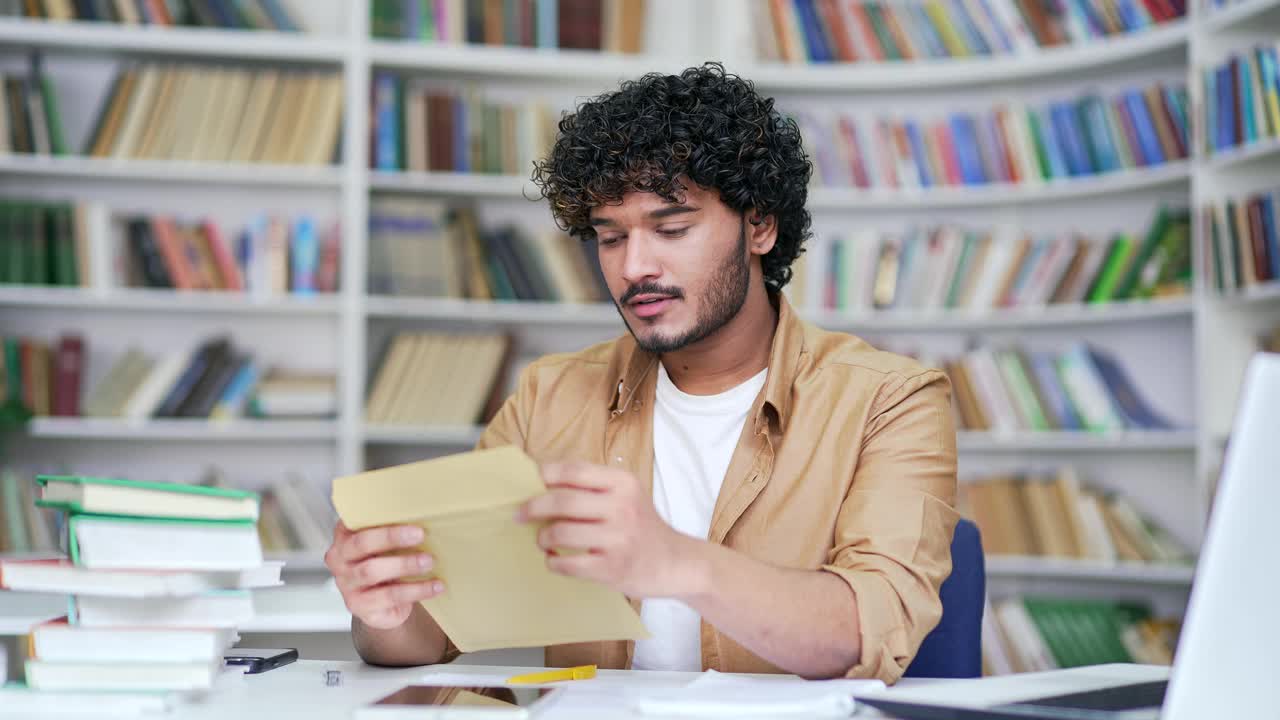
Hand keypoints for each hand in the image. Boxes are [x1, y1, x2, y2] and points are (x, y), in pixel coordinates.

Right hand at [324, 522, 444, 629]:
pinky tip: (434, 586)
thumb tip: (424, 515)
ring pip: (372, 571)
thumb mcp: (387, 545)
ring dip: (404, 565)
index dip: (378, 516)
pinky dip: (415, 590)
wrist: (385, 605)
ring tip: (429, 561)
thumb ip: (395, 529)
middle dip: (392, 537)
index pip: (356, 521)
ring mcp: (346, 585)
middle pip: (362, 543)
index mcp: (344, 536)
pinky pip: (388, 596)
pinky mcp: (359, 606)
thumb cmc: (387, 564)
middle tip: (420, 534)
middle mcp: (339, 560)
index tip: (404, 510)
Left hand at [516, 461, 700, 598]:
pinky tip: (554, 560)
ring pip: (561, 532)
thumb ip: (593, 488)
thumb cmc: (642, 527)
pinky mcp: (613, 568)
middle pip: (562, 500)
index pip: (574, 470)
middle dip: (532, 507)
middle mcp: (622, 507)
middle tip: (519, 514)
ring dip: (543, 537)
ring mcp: (618, 539)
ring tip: (543, 540)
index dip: (544, 474)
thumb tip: (540, 483)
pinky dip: (553, 563)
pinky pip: (568, 564)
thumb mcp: (627, 496)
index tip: (527, 482)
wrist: (675, 563)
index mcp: (623, 483)